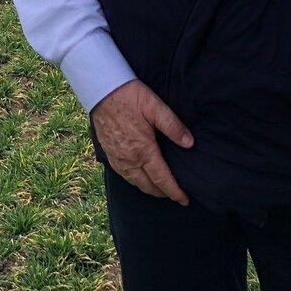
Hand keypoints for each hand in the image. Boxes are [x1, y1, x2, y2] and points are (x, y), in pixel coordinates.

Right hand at [91, 79, 193, 202]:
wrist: (101, 90)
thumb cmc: (129, 96)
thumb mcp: (154, 106)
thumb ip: (173, 126)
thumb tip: (190, 144)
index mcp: (143, 151)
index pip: (162, 179)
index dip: (175, 192)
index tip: (185, 200)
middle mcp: (129, 159)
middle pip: (148, 186)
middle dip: (163, 193)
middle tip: (175, 195)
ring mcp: (117, 158)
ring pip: (135, 182)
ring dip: (148, 188)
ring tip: (160, 189)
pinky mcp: (108, 153)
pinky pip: (123, 175)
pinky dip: (134, 181)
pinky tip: (139, 177)